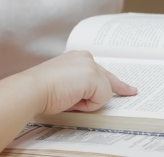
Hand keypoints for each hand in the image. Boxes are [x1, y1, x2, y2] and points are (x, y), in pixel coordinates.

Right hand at [21, 50, 136, 114]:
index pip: (100, 72)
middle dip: (111, 91)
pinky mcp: (93, 76)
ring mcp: (90, 65)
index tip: (128, 89)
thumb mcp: (64, 83)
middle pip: (107, 81)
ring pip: (104, 92)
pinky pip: (101, 99)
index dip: (116, 83)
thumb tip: (93, 97)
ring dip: (88, 101)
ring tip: (68, 98)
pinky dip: (88, 105)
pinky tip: (71, 99)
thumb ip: (80, 85)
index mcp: (77, 57)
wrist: (32, 88)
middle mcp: (86, 57)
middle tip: (131, 92)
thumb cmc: (41, 90)